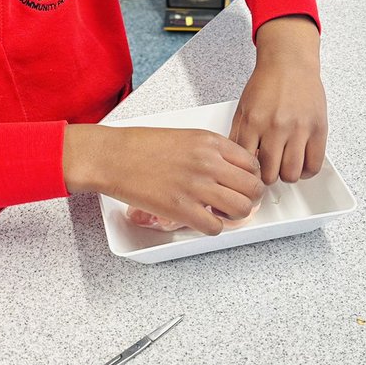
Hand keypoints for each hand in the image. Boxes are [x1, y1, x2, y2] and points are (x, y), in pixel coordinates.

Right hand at [63, 124, 263, 234]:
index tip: (244, 185)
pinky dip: (213, 228)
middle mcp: (208, 163)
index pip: (252, 164)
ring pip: (241, 209)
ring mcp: (196, 186)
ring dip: (234, 216)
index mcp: (210, 142)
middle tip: (237, 203)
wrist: (112, 156)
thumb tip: (227, 170)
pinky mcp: (181, 208)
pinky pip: (215, 227)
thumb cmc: (140, 146)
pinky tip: (202, 220)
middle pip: (253, 188)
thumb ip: (210, 151)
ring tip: (221, 213)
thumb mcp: (184, 136)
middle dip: (249, 199)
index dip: (251, 178)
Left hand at [229, 15, 327, 185]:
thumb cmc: (267, 84)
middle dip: (268, 177)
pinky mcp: (318, 129)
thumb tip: (236, 163)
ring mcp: (299, 129)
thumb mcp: (243, 108)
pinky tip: (301, 163)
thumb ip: (239, 135)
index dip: (249, 174)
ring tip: (285, 166)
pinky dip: (306, 171)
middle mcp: (276, 127)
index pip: (247, 165)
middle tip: (270, 170)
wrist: (289, 62)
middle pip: (270, 174)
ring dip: (287, 175)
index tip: (251, 175)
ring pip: (292, 174)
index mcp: (253, 122)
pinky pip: (314, 164)